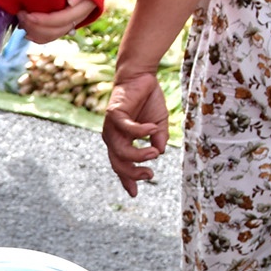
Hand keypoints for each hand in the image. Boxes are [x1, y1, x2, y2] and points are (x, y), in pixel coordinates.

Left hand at [18, 0, 97, 42]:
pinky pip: (49, 37)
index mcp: (85, 6)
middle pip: (56, 31)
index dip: (44, 21)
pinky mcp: (63, 25)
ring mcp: (72, 23)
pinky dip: (36, 36)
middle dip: (35, 26)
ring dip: (33, 32)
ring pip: (51, 36)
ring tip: (21, 21)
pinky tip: (27, 31)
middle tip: (21, 15)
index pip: (62, 20)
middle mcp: (79, 18)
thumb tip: (71, 1)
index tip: (28, 15)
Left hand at [103, 72, 169, 196]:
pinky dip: (140, 131)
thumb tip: (160, 153)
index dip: (126, 180)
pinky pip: (126, 129)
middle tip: (150, 175)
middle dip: (133, 173)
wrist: (141, 76)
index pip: (120, 166)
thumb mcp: (158, 124)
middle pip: (118, 163)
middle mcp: (112, 138)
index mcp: (121, 142)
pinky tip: (152, 129)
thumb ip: (158, 139)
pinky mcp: (113, 114)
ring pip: (120, 151)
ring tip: (154, 152)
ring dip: (138, 155)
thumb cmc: (148, 100)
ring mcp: (110, 128)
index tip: (135, 194)